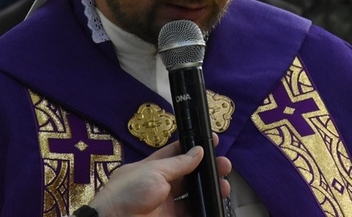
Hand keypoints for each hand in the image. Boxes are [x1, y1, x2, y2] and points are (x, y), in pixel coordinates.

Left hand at [90, 136, 231, 216]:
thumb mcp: (154, 171)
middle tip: (223, 165)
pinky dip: (204, 208)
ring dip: (209, 189)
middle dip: (207, 169)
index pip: (176, 153)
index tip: (211, 141)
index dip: (193, 147)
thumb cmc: (127, 193)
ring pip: (193, 195)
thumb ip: (178, 163)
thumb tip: (197, 151)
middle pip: (189, 175)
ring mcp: (166, 205)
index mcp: (153, 167)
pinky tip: (215, 203)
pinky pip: (192, 213)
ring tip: (225, 186)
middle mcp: (161, 185)